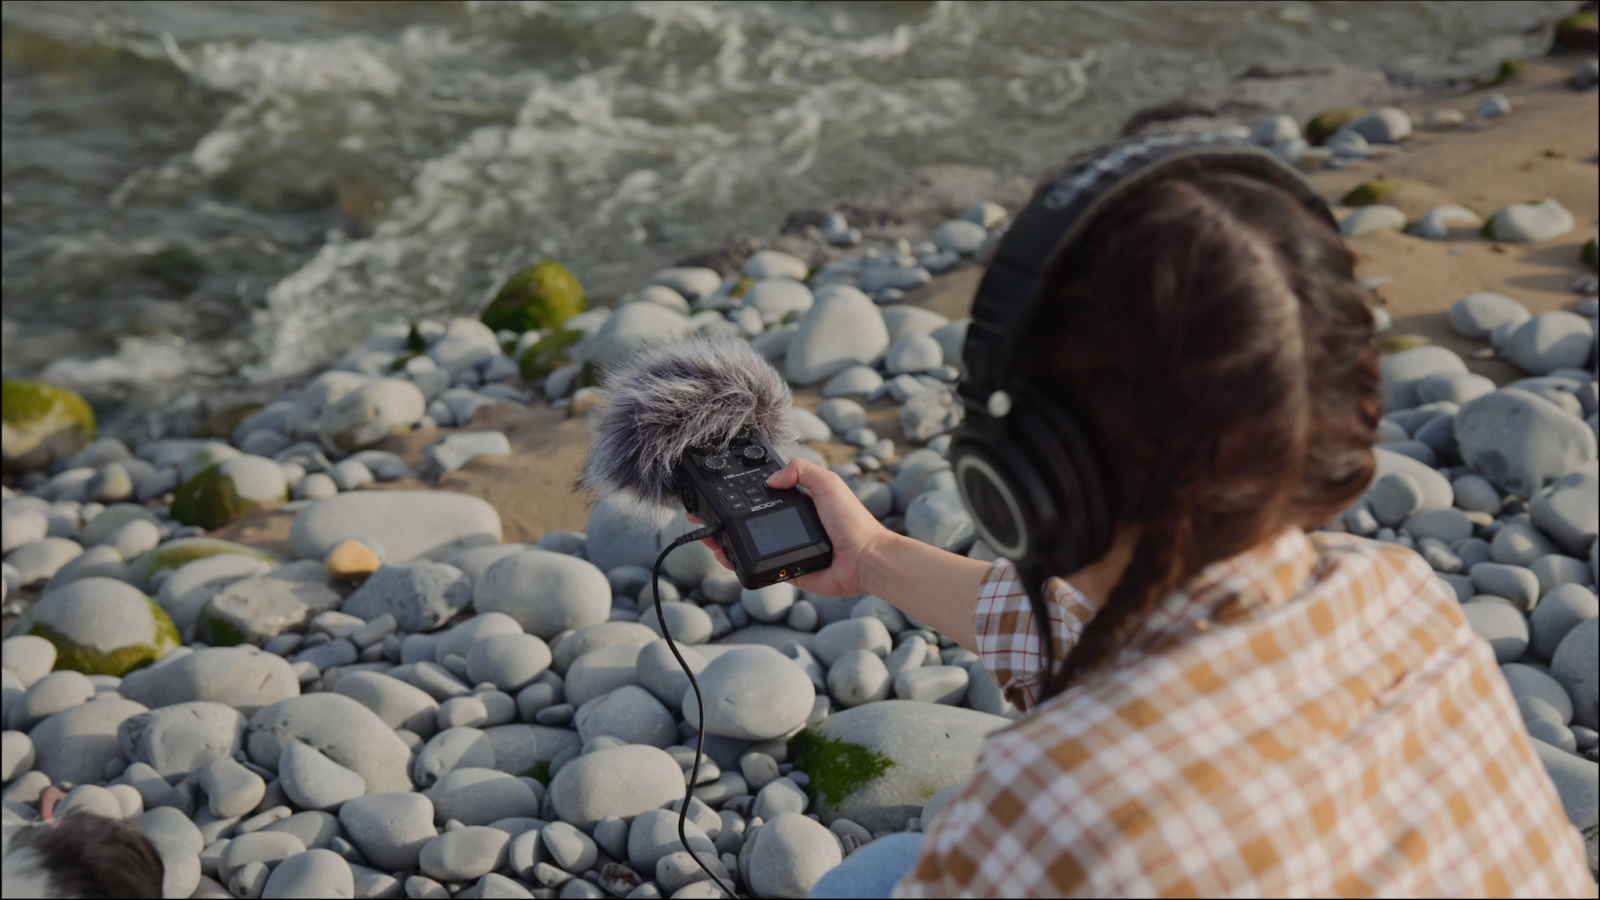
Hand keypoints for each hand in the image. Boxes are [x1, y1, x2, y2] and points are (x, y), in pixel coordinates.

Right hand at [686, 458, 890, 597]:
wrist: (864, 559)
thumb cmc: (852, 522)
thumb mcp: (828, 484)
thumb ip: (801, 471)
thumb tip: (771, 479)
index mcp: (797, 503)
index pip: (761, 495)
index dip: (739, 493)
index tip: (718, 492)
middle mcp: (788, 525)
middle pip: (746, 521)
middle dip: (722, 519)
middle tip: (702, 516)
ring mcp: (784, 548)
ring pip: (746, 544)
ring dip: (724, 540)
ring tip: (708, 536)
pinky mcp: (785, 569)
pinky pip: (757, 567)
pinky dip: (738, 562)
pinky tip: (725, 556)